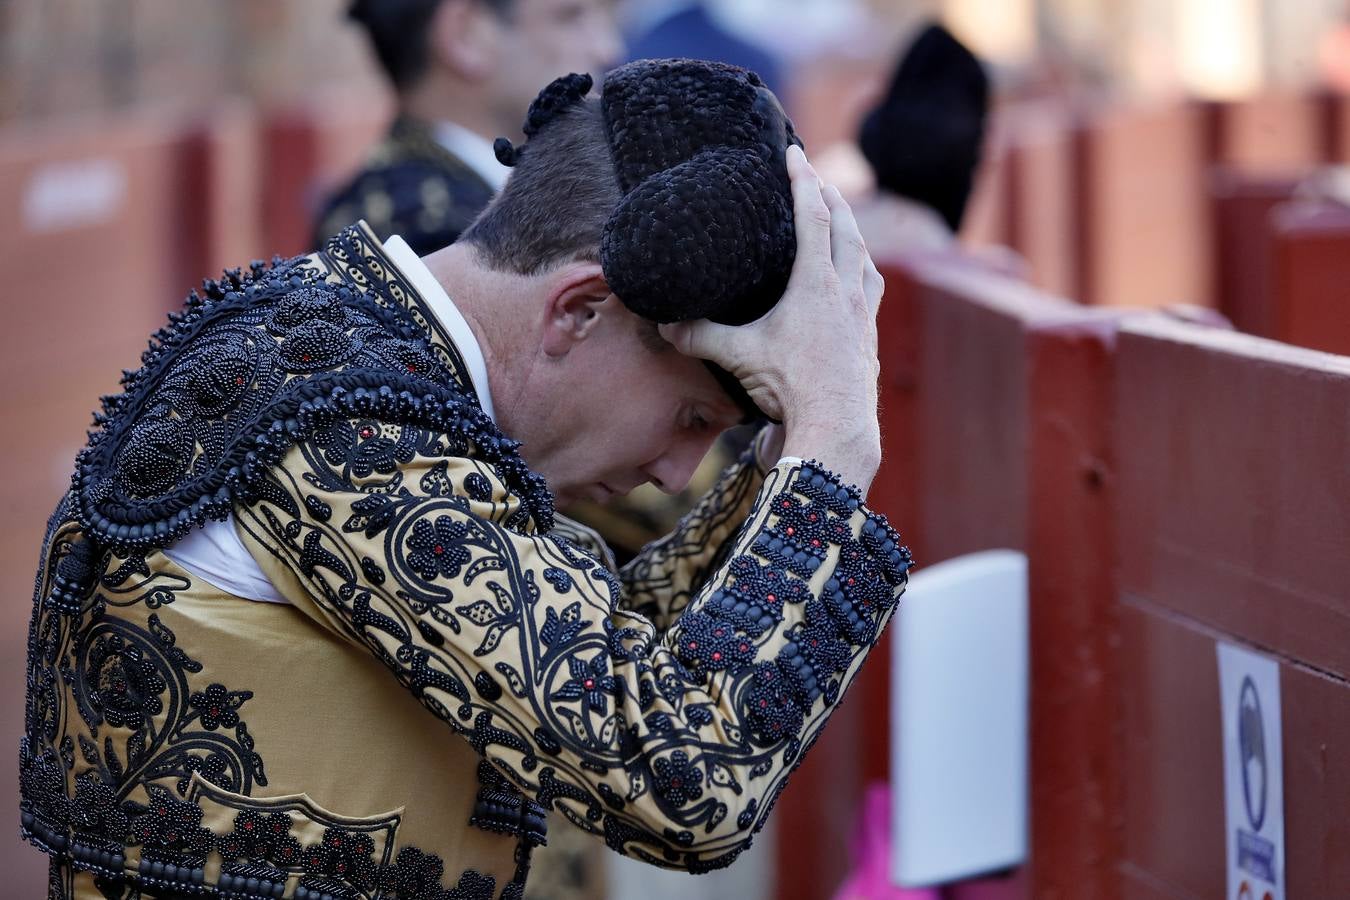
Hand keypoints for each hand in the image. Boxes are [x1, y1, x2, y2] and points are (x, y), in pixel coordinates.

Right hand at [660, 145, 883, 490]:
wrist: (836, 430)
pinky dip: (863, 275)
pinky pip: (871, 293)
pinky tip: (855, 286)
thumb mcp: (739, 358)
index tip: (795, 153)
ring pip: (866, 260)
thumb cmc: (790, 388)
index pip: (813, 217)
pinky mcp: (869, 341)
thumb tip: (664, 326)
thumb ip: (700, 337)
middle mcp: (847, 293)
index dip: (803, 181)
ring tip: (844, 226)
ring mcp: (864, 317)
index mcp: (817, 284)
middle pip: (847, 230)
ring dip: (855, 236)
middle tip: (819, 179)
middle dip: (833, 198)